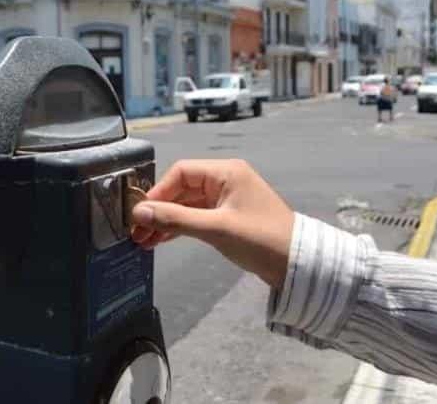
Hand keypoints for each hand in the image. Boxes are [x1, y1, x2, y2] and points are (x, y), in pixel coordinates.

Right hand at [130, 159, 293, 288]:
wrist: (300, 264)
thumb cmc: (261, 240)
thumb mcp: (215, 229)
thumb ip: (175, 219)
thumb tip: (139, 213)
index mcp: (226, 172)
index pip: (181, 172)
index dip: (158, 192)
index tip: (141, 214)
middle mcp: (225, 180)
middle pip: (182, 189)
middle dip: (159, 210)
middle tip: (137, 232)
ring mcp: (227, 199)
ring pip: (187, 204)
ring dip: (167, 221)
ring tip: (144, 240)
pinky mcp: (228, 217)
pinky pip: (197, 216)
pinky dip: (180, 226)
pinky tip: (162, 240)